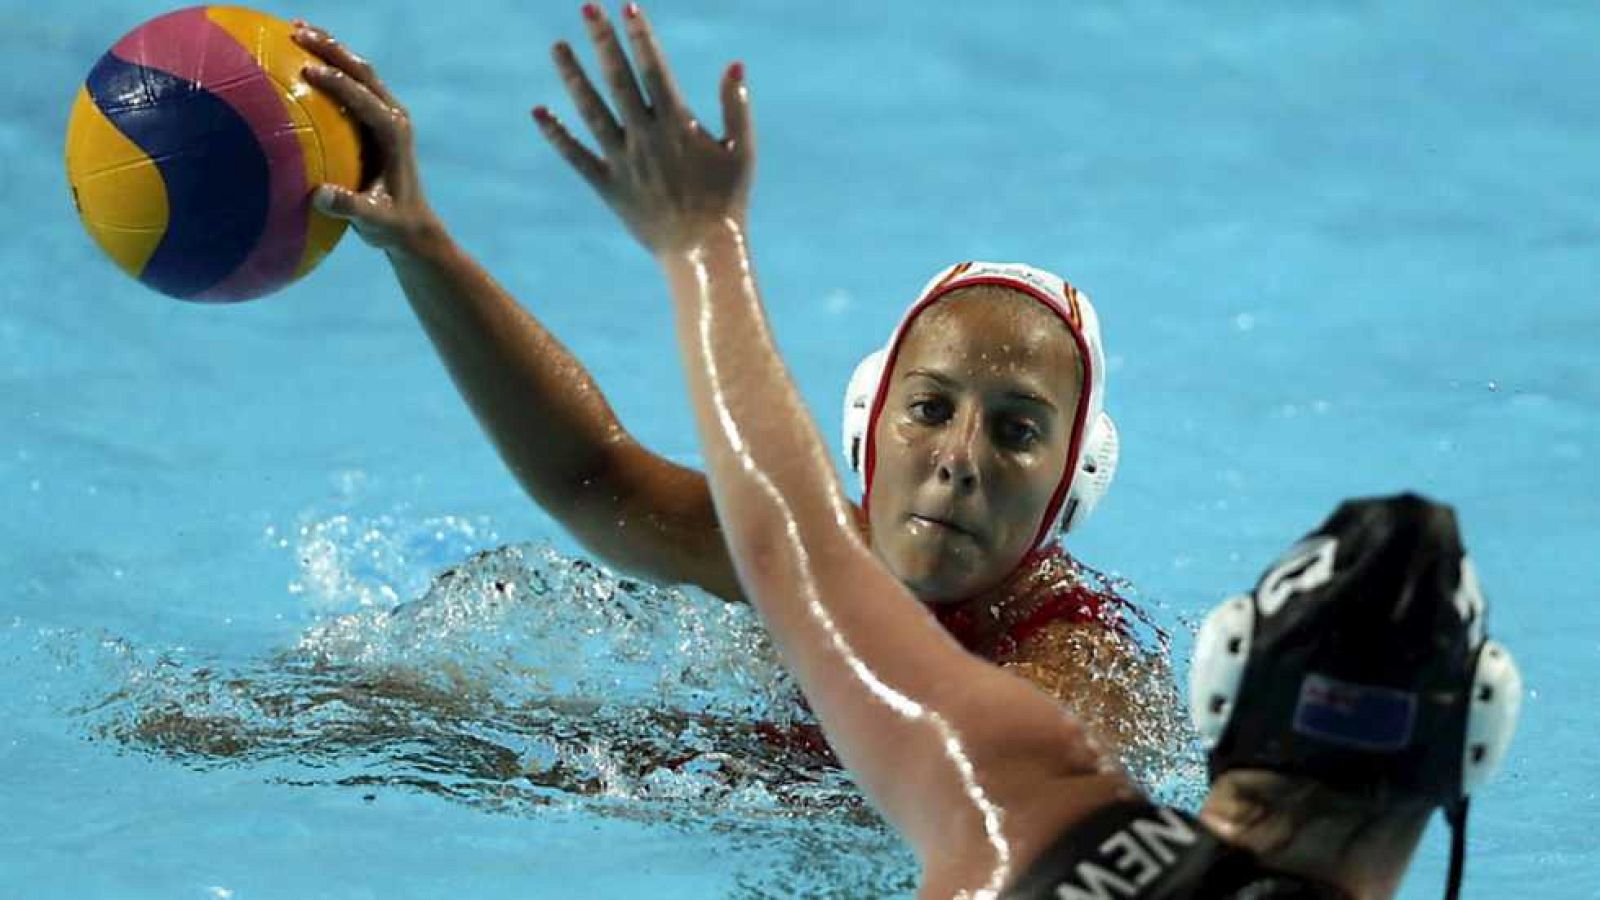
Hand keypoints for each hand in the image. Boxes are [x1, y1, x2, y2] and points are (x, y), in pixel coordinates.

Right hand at [291, 22, 442, 255]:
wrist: (412, 225)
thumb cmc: (392, 225)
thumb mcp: (374, 221)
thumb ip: (351, 208)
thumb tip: (319, 196)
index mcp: (393, 134)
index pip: (364, 99)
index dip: (336, 82)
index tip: (306, 70)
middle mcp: (393, 116)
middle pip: (362, 72)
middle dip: (331, 49)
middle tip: (296, 32)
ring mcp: (386, 114)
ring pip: (358, 70)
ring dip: (330, 49)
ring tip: (296, 29)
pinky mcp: (376, 118)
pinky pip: (352, 85)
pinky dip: (330, 66)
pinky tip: (300, 58)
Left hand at [534, 4, 753, 255]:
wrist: (702, 252)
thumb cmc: (727, 201)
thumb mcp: (742, 151)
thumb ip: (736, 107)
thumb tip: (735, 65)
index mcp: (677, 125)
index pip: (654, 70)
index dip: (641, 36)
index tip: (627, 7)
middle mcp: (645, 138)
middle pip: (618, 80)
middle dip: (603, 41)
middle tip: (587, 8)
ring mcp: (623, 162)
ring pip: (591, 111)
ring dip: (573, 76)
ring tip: (557, 46)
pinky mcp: (608, 187)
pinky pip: (577, 157)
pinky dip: (557, 134)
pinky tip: (538, 111)